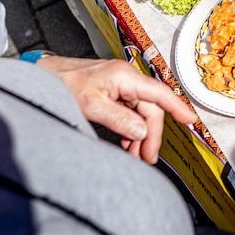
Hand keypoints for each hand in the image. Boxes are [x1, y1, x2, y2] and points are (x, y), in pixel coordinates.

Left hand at [37, 56, 197, 163]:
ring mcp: (121, 86)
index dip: (178, 107)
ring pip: (141, 113)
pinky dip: (131, 130)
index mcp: (125, 77)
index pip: (159, 93)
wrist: (43, 76)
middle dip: (151, 135)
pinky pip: (130, 113)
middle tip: (147, 158)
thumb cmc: (63, 84)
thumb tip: (141, 132)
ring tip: (136, 156)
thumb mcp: (90, 105)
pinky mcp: (114, 93)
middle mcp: (127, 79)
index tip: (191, 121)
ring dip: (140, 136)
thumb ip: (119, 119)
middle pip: (150, 109)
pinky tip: (127, 144)